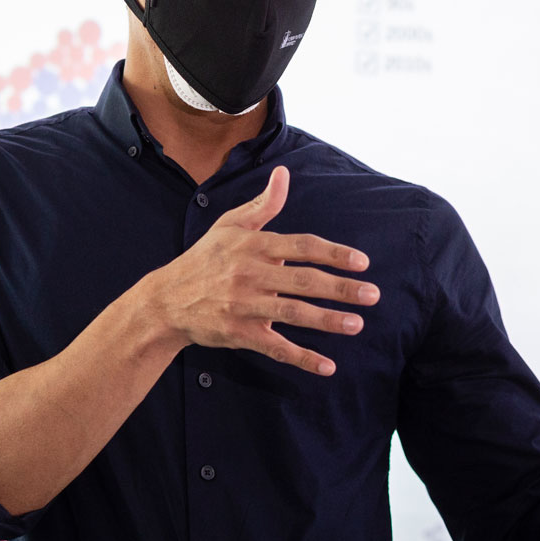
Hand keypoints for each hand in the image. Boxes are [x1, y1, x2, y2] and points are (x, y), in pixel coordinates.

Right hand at [141, 165, 376, 376]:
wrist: (166, 300)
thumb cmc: (204, 259)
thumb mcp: (229, 225)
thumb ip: (263, 204)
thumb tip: (284, 174)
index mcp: (252, 245)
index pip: (301, 246)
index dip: (333, 254)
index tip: (362, 262)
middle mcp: (250, 274)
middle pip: (303, 281)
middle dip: (341, 288)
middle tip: (373, 295)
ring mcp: (244, 306)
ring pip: (293, 313)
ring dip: (327, 321)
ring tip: (357, 324)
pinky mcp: (239, 333)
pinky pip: (276, 347)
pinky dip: (302, 358)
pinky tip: (327, 366)